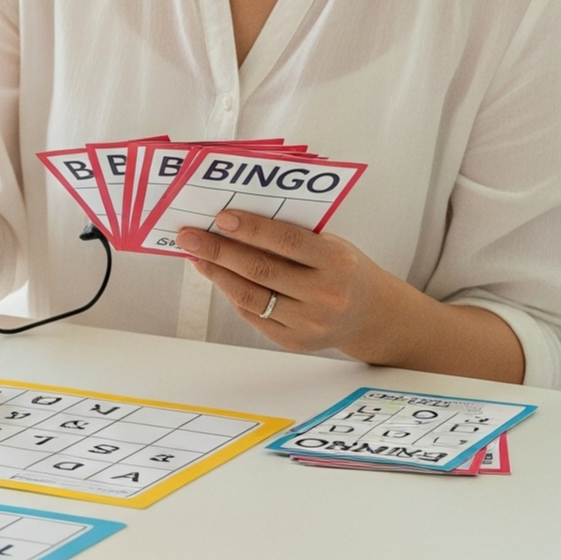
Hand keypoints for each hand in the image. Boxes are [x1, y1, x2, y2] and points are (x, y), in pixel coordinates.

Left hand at [177, 210, 405, 358]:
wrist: (370, 314)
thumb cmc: (342, 268)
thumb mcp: (329, 243)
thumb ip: (290, 233)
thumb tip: (234, 220)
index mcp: (337, 262)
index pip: (286, 241)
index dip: (250, 229)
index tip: (220, 217)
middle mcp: (325, 296)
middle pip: (261, 270)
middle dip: (219, 250)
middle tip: (190, 235)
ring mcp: (310, 324)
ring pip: (251, 296)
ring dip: (217, 273)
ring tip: (196, 255)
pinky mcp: (295, 342)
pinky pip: (254, 315)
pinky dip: (231, 293)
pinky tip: (217, 276)